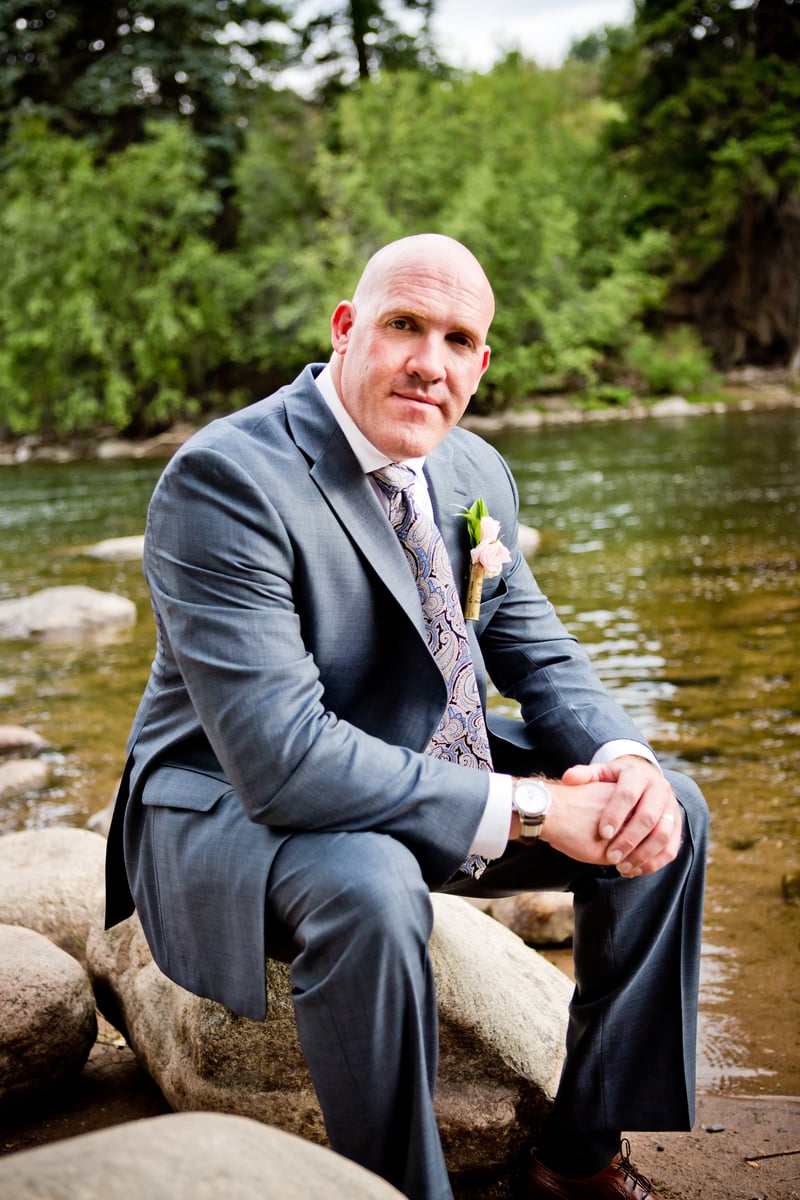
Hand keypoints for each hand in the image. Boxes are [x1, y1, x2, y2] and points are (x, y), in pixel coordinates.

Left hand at [561, 756, 681, 876]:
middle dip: (629, 840)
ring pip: (663, 835)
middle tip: (611, 858)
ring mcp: (672, 807)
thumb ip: (585, 775)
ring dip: (643, 855)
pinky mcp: (677, 825)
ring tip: (622, 868)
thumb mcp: (601, 773)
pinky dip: (654, 862)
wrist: (643, 781)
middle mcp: (660, 788)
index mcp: (638, 774)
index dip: (615, 814)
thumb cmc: (616, 781)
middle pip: (648, 817)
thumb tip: (569, 779)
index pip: (628, 794)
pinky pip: (671, 848)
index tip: (602, 833)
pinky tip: (634, 870)